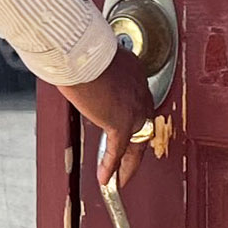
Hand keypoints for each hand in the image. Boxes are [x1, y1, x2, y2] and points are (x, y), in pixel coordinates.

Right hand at [59, 47, 160, 189]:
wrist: (84, 52)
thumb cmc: (83, 48)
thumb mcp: (95, 59)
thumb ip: (97, 72)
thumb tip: (84, 76)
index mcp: (134, 73)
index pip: (138, 100)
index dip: (133, 116)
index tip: (126, 127)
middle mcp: (139, 91)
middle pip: (144, 125)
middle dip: (136, 145)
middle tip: (128, 161)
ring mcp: (133, 109)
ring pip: (136, 142)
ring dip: (128, 162)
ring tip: (120, 177)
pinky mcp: (121, 123)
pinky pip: (118, 150)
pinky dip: (111, 166)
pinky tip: (106, 179)